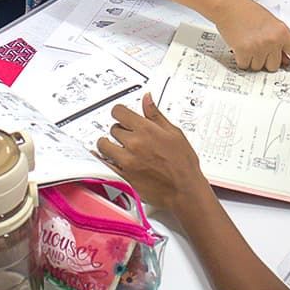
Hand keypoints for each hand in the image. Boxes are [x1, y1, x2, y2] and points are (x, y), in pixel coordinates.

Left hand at [97, 94, 209, 212]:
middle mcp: (134, 144)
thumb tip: (147, 99)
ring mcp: (127, 161)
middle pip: (113, 128)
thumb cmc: (183, 164)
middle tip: (126, 134)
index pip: (119, 112)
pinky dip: (104, 159)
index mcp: (146, 130)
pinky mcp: (124, 176)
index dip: (119, 112)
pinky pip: (105, 164)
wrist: (185, 190)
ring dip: (107, 144)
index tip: (121, 115)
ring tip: (114, 146)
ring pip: (104, 145)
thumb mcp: (174, 133)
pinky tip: (108, 158)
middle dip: (119, 130)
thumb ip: (156, 115)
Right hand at [213, 0, 289, 80]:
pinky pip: (246, 66)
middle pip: (275, 65)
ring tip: (248, 41)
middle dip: (266, 59)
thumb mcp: (270, 24)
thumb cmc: (247, 12)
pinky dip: (242, 59)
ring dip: (253, 59)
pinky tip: (240, 45)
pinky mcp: (244, 52)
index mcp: (282, 32)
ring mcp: (259, 47)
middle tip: (257, 44)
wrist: (228, 6)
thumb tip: (285, 60)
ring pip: (259, 67)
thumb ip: (280, 41)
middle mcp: (273, 40)